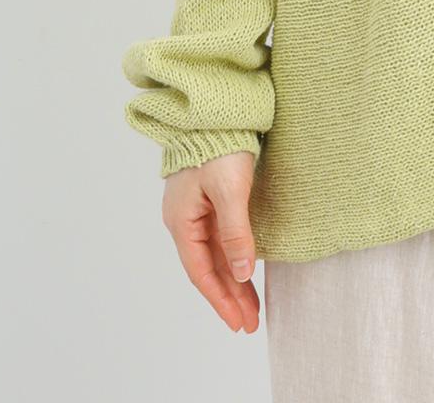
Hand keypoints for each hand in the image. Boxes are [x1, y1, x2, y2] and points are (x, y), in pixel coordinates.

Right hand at [162, 150, 260, 333]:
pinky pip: (221, 239)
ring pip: (216, 256)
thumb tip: (242, 273)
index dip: (220, 300)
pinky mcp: (211, 200)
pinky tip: (246, 272)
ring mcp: (197, 211)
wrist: (217, 110)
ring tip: (251, 308)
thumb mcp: (229, 191)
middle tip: (249, 323)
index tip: (238, 323)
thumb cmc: (219, 145)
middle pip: (209, 269)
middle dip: (229, 297)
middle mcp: (185, 221)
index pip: (201, 273)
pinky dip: (235, 259)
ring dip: (234, 282)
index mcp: (182, 222)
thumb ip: (235, 233)